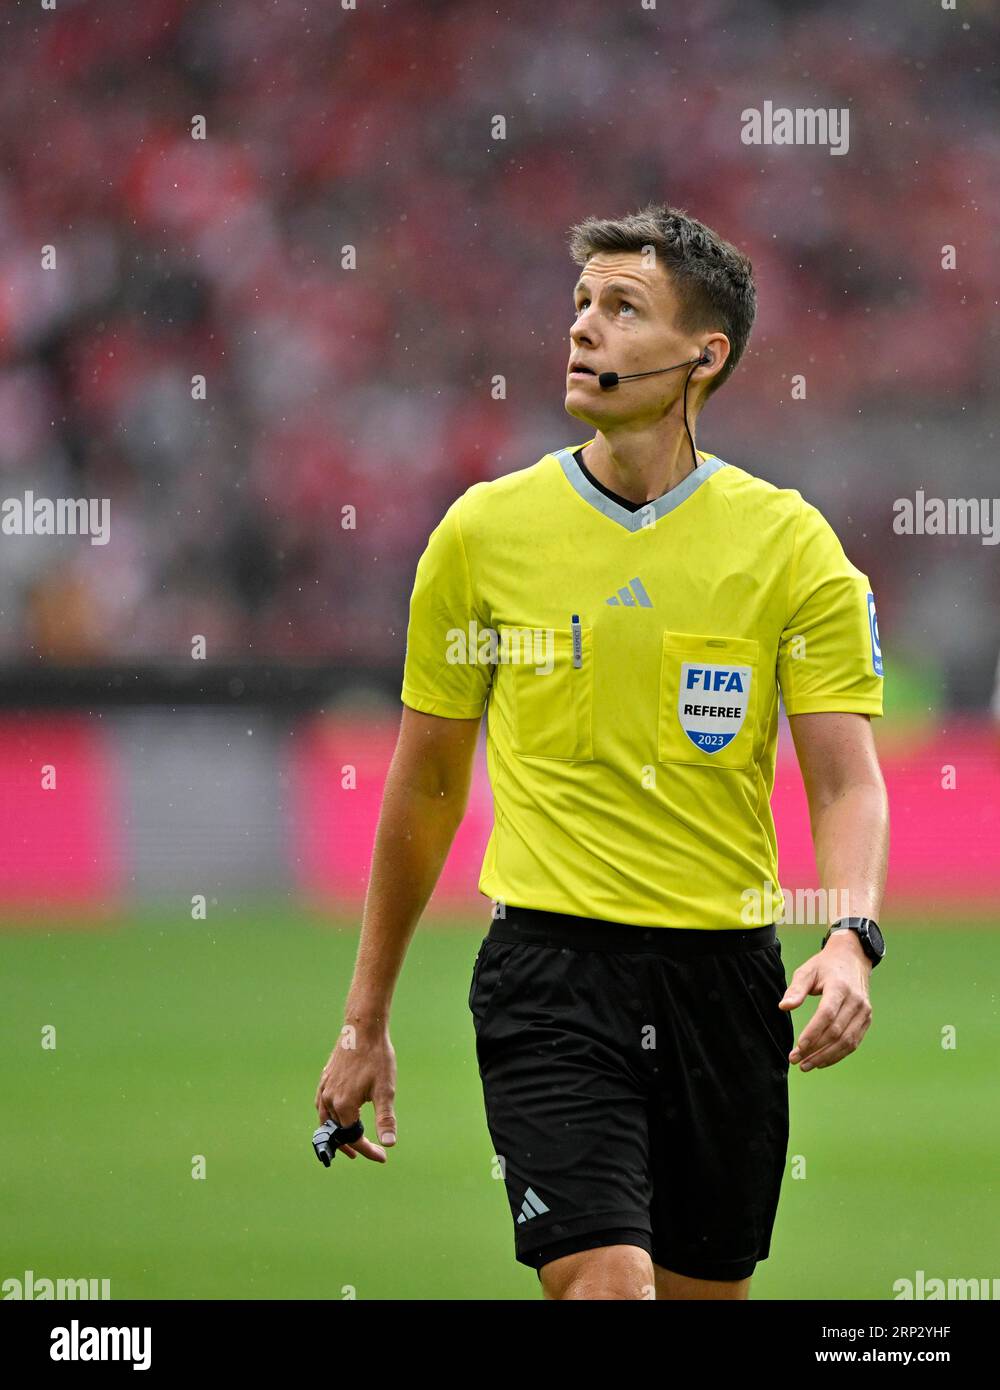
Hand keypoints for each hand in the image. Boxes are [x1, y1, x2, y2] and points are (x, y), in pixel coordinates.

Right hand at [314, 1025, 397, 1161]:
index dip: (368, 1150)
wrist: (363, 1030)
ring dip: (337, 1134)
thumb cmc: (377, 1058)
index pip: (354, 1138)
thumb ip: (385, 1119)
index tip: (382, 1157)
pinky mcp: (324, 1080)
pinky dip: (328, 1118)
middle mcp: (329, 1100)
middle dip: (353, 1145)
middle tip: (369, 1152)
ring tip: (349, 1142)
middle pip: (338, 1132)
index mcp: (344, 1106)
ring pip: (326, 1121)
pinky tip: (336, 1118)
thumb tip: (389, 1144)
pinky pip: (321, 1106)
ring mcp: (324, 1089)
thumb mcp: (385, 1090)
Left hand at [778, 932, 872, 1071]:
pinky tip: (822, 1060)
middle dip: (815, 1050)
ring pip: (846, 1041)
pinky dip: (838, 1054)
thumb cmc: (826, 966)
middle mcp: (856, 1001)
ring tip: (806, 1065)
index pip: (827, 1015)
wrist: (853, 959)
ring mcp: (864, 1012)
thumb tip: (784, 1006)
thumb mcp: (808, 971)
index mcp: (840, 987)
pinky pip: (854, 1042)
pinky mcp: (866, 1019)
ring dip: (826, 1057)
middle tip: (796, 1060)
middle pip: (836, 1032)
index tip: (798, 1047)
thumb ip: (796, 989)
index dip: (813, 1033)